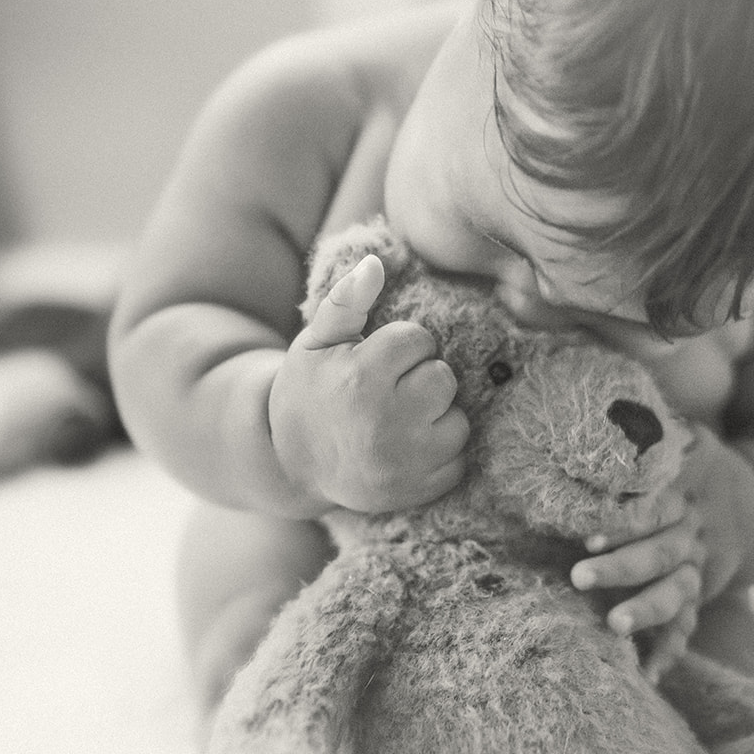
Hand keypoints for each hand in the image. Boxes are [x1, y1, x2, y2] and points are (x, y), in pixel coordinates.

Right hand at [270, 255, 469, 512]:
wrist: (294, 463)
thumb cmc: (310, 392)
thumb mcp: (316, 342)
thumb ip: (346, 301)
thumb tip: (375, 263)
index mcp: (361, 378)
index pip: (418, 340)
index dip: (401, 347)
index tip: (378, 361)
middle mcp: (387, 421)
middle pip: (444, 378)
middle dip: (423, 378)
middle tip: (393, 390)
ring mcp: (406, 461)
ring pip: (459, 420)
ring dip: (438, 416)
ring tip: (402, 419)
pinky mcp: (420, 490)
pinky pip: (459, 459)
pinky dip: (441, 452)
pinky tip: (409, 447)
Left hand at [570, 427, 750, 678]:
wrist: (753, 501)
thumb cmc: (693, 462)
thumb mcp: (686, 436)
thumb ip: (654, 430)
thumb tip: (609, 409)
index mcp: (690, 487)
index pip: (657, 505)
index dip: (626, 520)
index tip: (589, 534)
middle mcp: (697, 529)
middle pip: (662, 551)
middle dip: (622, 567)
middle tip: (578, 576)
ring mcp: (701, 565)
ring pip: (678, 591)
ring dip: (646, 609)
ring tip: (613, 626)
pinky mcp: (700, 593)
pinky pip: (689, 625)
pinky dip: (671, 650)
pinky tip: (652, 673)